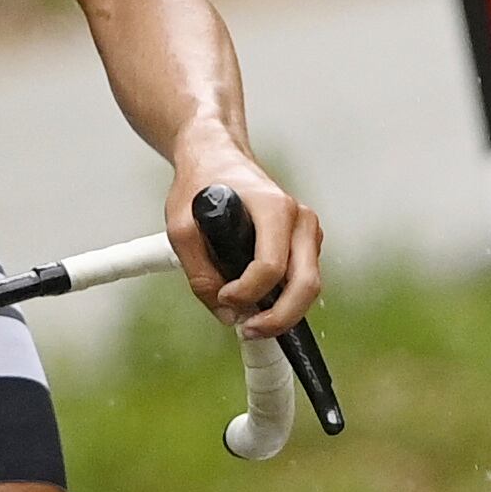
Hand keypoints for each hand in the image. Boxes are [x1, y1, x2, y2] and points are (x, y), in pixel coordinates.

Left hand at [164, 137, 322, 336]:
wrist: (217, 159)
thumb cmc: (200, 187)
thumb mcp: (181, 229)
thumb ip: (199, 274)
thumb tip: (226, 316)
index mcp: (273, 207)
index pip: (270, 266)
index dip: (245, 293)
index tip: (222, 298)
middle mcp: (300, 219)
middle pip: (306, 284)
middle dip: (279, 318)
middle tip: (248, 332)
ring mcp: (307, 231)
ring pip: (309, 286)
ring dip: (283, 312)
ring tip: (249, 323)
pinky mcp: (306, 242)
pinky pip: (303, 280)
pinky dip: (284, 299)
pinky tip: (258, 305)